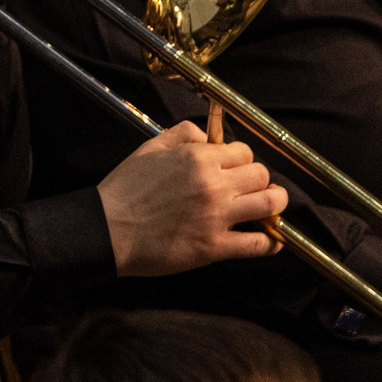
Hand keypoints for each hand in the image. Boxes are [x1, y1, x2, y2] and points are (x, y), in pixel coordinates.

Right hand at [96, 109, 287, 277]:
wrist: (107, 230)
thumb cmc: (125, 189)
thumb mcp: (150, 147)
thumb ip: (183, 134)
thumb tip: (209, 136)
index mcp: (198, 158)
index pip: (243, 151)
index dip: (241, 159)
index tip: (235, 169)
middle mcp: (214, 184)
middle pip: (261, 175)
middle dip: (259, 180)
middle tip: (249, 189)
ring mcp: (217, 217)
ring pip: (270, 204)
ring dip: (274, 204)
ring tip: (269, 208)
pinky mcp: (214, 247)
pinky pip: (258, 244)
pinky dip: (271, 242)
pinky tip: (272, 239)